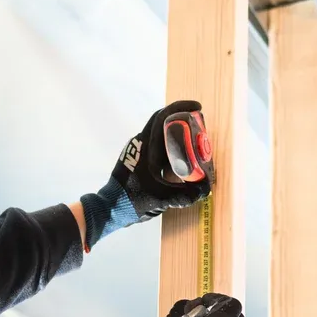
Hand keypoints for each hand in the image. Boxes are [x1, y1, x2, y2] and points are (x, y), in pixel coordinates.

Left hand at [80, 101, 210, 250]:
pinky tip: (182, 159)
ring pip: (160, 134)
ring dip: (177, 134)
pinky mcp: (137, 160)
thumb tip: (206, 189)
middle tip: (200, 126)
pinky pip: (157, 146)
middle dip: (183, 120)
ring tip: (194, 142)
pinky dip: (171, 147)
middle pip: (163, 122)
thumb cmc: (133, 200)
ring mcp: (137, 151)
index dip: (180, 108)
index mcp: (145, 146)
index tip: (197, 108)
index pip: (162, 117)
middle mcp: (140, 143)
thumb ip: (185, 195)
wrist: (110, 209)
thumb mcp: (163, 198)